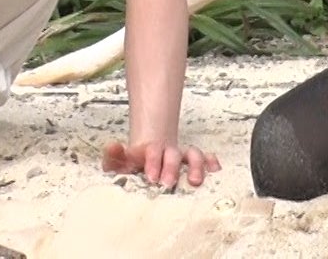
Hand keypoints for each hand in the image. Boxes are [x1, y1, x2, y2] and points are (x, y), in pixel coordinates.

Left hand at [102, 138, 221, 189]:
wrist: (150, 155)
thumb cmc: (135, 164)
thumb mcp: (120, 162)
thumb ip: (113, 157)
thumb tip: (112, 146)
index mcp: (150, 152)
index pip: (153, 152)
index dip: (153, 161)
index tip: (151, 176)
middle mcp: (168, 152)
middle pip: (174, 154)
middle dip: (172, 167)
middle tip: (168, 182)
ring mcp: (183, 156)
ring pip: (193, 155)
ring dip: (195, 166)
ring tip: (195, 181)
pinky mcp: (194, 163)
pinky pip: (206, 158)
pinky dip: (211, 161)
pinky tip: (215, 168)